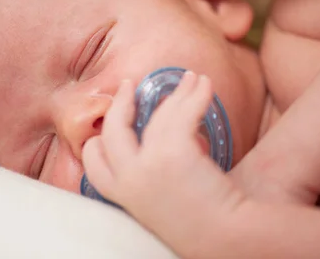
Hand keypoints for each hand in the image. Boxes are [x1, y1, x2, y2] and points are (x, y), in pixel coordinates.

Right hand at [82, 72, 243, 252]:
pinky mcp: (174, 152)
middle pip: (111, 129)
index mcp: (122, 195)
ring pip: (155, 114)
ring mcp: (148, 164)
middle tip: (129, 85)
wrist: (227, 241)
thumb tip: (154, 151)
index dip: (100, 139)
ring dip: (175, 91)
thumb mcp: (160, 205)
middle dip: (119, 102)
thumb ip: (149, 181)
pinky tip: (205, 85)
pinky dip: (197, 95)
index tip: (113, 121)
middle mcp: (128, 179)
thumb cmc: (201, 226)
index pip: (92, 162)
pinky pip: (183, 112)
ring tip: (190, 78)